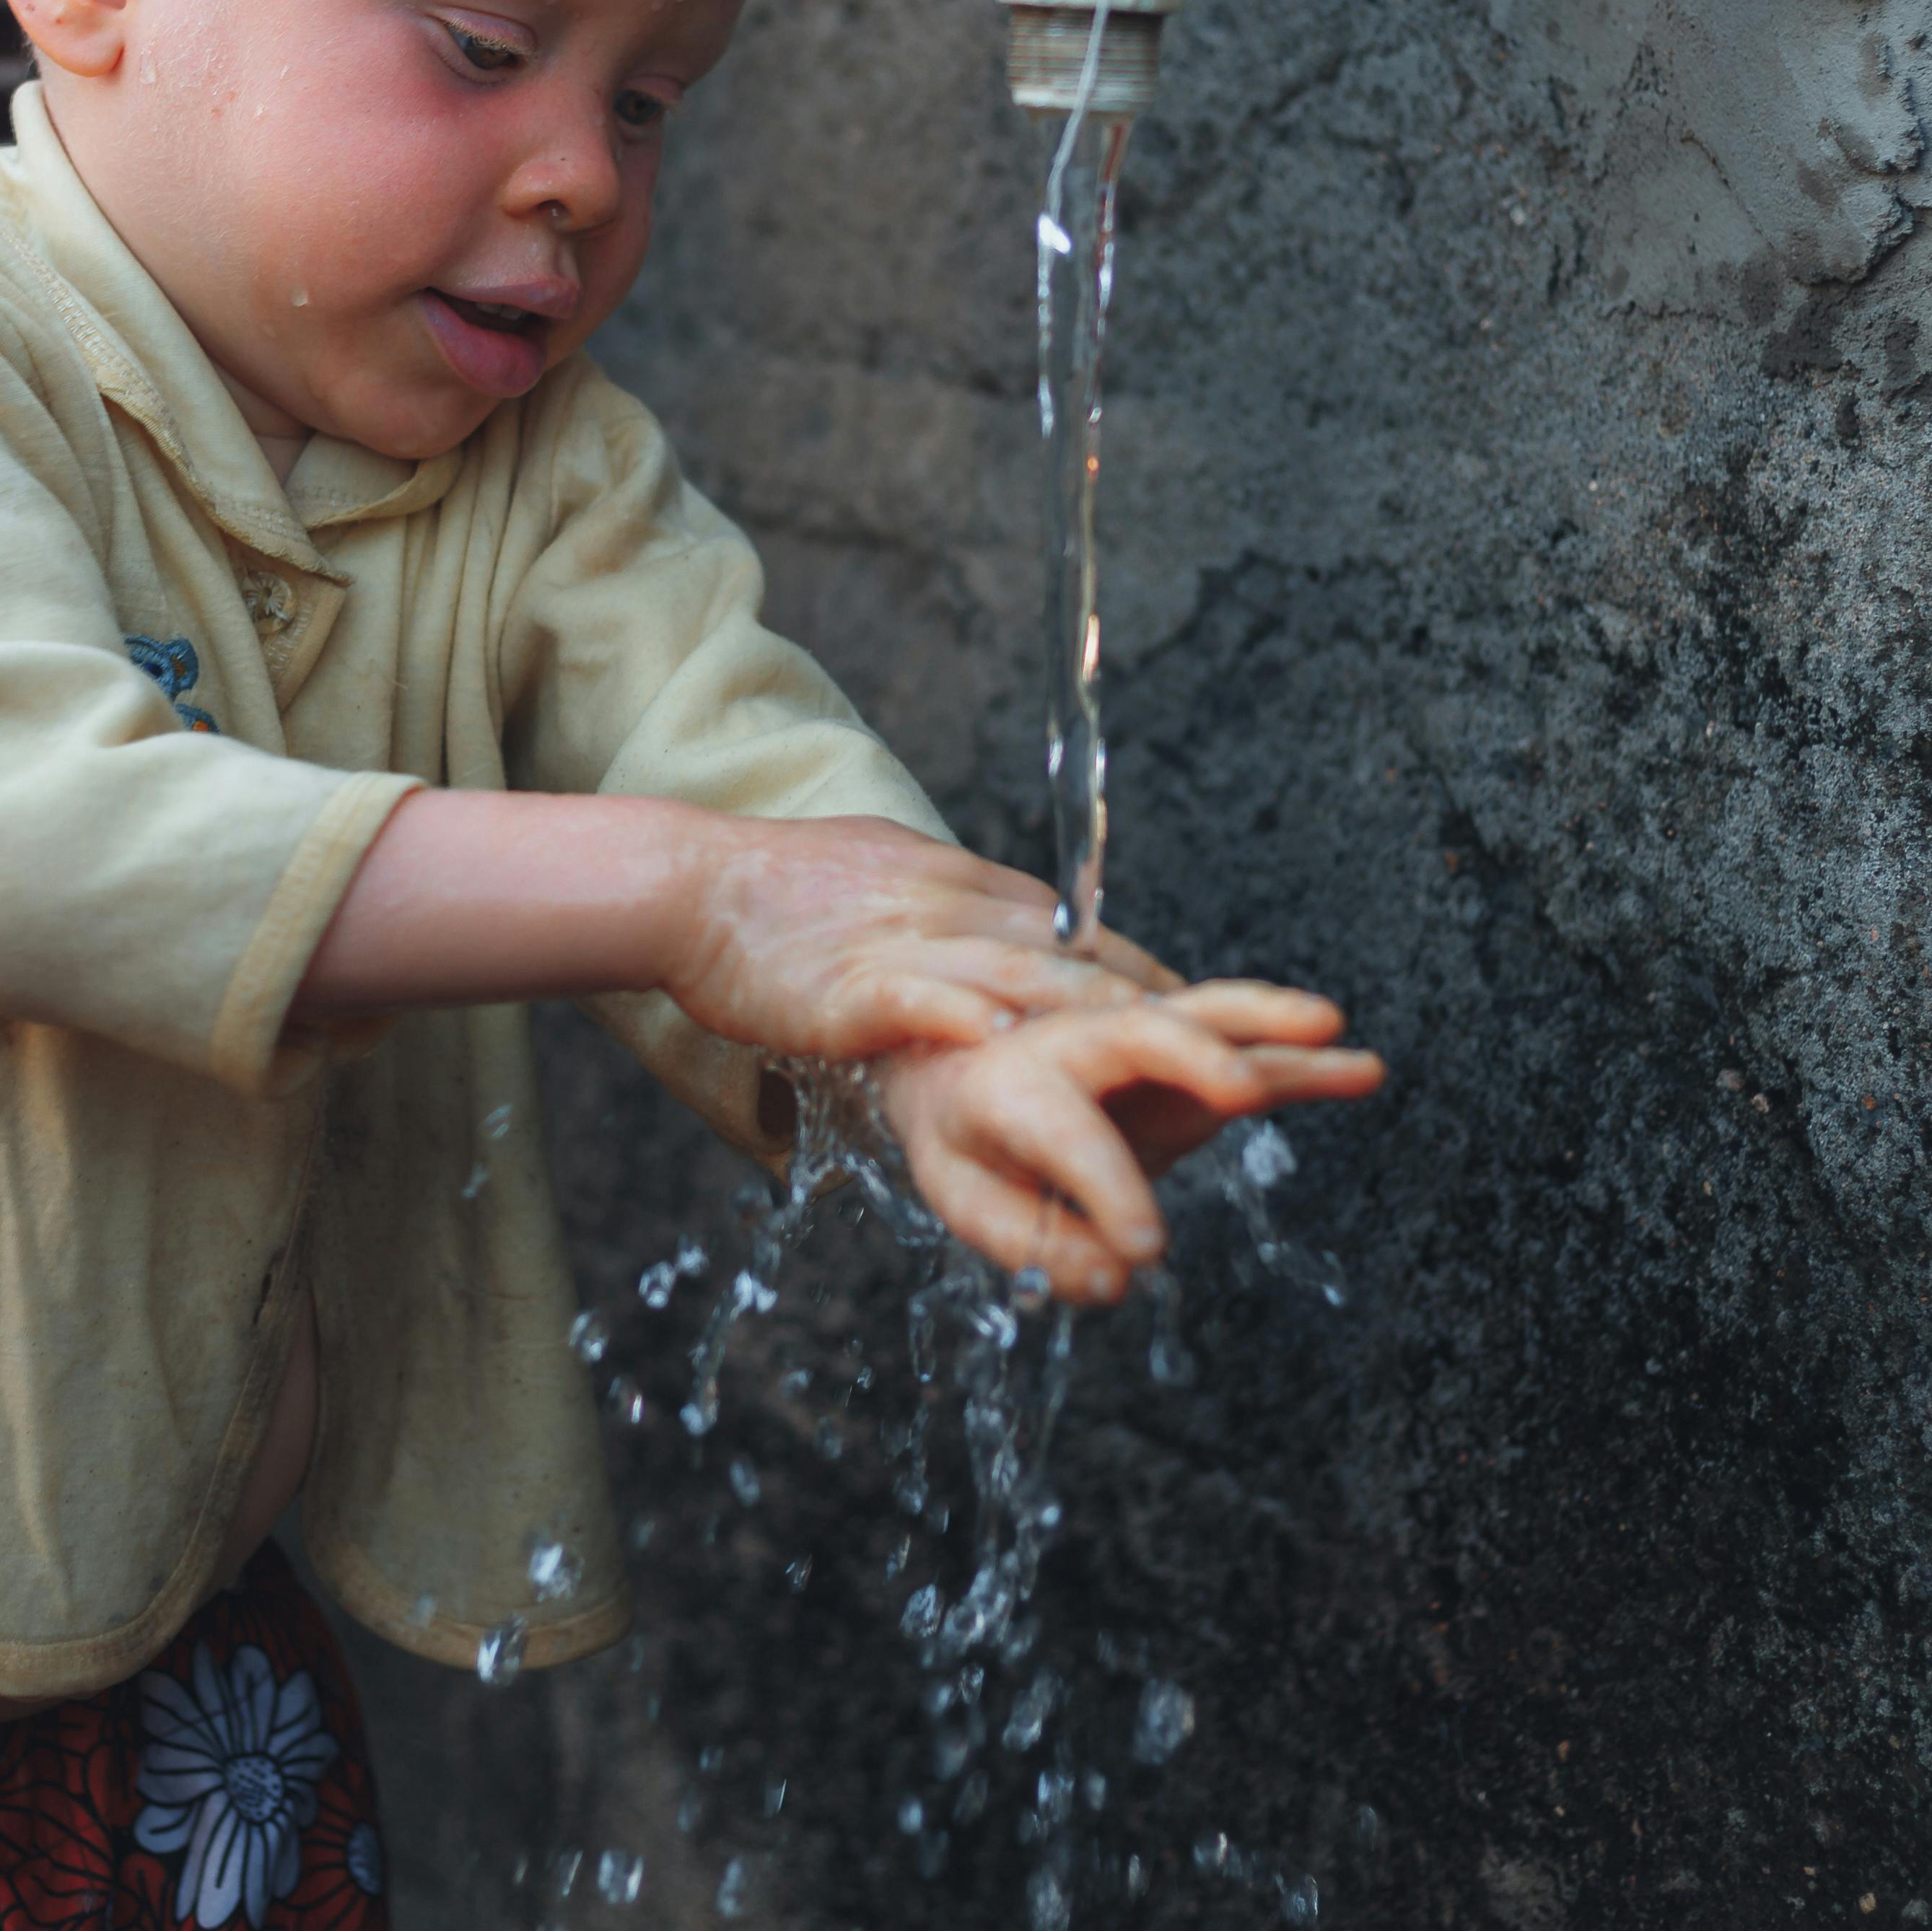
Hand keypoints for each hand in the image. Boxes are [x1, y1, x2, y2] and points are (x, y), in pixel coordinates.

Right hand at [658, 813, 1176, 1060]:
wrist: (691, 880)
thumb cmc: (782, 889)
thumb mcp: (892, 882)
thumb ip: (957, 911)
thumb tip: (1015, 935)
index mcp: (963, 886)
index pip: (1078, 929)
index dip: (1148, 973)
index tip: (1215, 1015)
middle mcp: (951, 909)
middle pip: (1073, 955)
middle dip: (1159, 1003)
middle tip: (1240, 1050)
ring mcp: (903, 945)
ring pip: (1020, 976)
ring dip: (1097, 1013)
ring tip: (1164, 1049)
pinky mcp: (848, 986)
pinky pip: (918, 999)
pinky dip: (967, 1020)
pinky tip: (1009, 1048)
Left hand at [875, 980, 1376, 1303]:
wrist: (961, 1063)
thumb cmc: (969, 1137)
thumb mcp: (967, 1196)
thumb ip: (1033, 1242)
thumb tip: (1113, 1280)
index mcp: (1008, 1084)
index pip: (1062, 1131)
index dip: (1107, 1186)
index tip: (1146, 1250)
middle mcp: (1076, 1045)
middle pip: (1141, 1035)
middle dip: (1194, 1056)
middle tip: (1244, 1088)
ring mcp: (1135, 1041)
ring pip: (1207, 1021)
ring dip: (1272, 1028)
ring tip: (1336, 1036)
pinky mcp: (1182, 1058)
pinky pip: (1246, 1048)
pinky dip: (1298, 1054)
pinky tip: (1356, 1066)